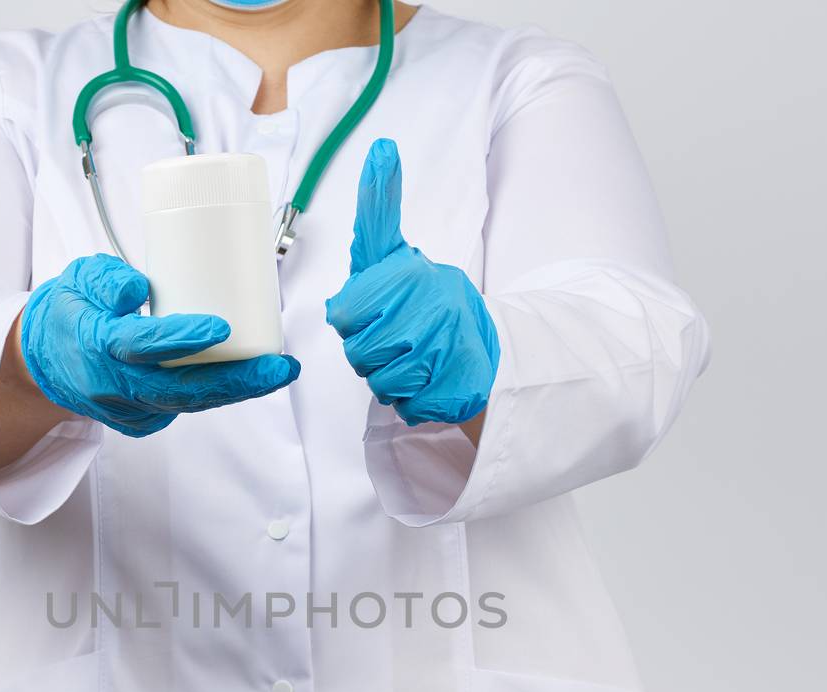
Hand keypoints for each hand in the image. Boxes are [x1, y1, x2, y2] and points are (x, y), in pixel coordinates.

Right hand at [18, 254, 299, 437]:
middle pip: (179, 390)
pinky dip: (217, 394)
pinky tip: (250, 377)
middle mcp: (113, 387)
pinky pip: (184, 407)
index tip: (220, 327)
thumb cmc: (71, 312)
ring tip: (278, 371)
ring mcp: (128, 410)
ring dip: (237, 390)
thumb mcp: (78, 279)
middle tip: (279, 366)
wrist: (45, 360)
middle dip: (235, 381)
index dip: (180, 339)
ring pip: (188, 404)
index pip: (140, 346)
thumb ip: (107, 278)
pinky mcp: (142, 421)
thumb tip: (140, 290)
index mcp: (95, 346)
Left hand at [325, 139, 499, 425]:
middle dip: (372, 352)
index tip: (378, 309)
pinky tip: (431, 380)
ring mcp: (444, 355)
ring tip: (414, 357)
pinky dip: (416, 401)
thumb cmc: (421, 298)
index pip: (344, 317)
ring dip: (393, 378)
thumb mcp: (393, 251)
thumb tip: (381, 147)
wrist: (482, 341)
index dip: (356, 320)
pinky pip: (410, 408)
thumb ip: (379, 207)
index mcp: (406, 278)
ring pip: (383, 385)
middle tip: (397, 336)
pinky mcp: (454, 393)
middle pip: (360, 355)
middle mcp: (427, 314)